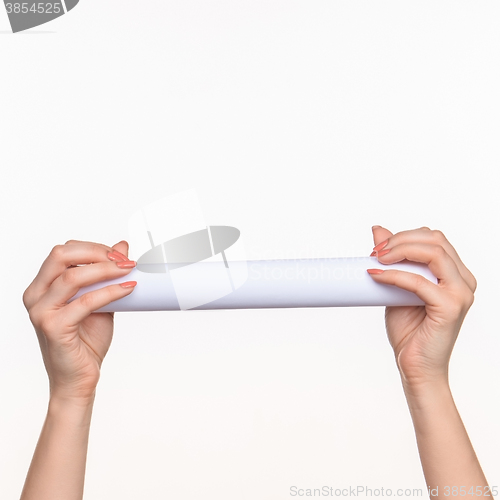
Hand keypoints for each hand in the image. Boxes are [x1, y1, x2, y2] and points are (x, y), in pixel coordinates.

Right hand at [22, 240, 136, 402]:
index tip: (120, 254)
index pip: (64, 252)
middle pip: (60, 255)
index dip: (93, 248)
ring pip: (72, 277)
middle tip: (123, 260)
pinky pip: (85, 302)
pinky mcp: (53, 327)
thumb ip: (106, 275)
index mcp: (42, 286)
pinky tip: (127, 288)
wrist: (79, 378)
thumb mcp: (100, 300)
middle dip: (96, 253)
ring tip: (128, 270)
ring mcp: (41, 312)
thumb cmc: (87, 340)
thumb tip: (122, 246)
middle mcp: (36, 296)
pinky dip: (110, 291)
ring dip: (105, 269)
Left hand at [367, 226, 476, 388]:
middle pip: (435, 240)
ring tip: (377, 259)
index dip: (404, 237)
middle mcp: (463, 280)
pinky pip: (419, 281)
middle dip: (401, 240)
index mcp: (455, 274)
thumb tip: (378, 229)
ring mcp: (460, 293)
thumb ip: (392, 260)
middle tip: (376, 252)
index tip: (378, 248)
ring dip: (400, 251)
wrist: (415, 367)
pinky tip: (376, 276)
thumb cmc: (409, 330)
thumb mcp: (396, 286)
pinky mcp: (450, 307)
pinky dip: (394, 275)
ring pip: (434, 252)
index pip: (433, 238)